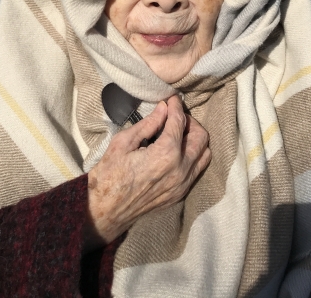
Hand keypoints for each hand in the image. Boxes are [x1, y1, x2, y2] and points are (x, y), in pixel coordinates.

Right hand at [85, 96, 209, 248]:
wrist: (106, 211)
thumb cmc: (109, 174)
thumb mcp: (123, 142)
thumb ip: (148, 124)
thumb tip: (164, 108)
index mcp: (166, 154)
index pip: (179, 121)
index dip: (176, 105)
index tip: (172, 98)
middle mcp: (180, 169)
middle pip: (200, 137)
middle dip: (190, 121)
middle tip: (175, 116)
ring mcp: (183, 184)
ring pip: (204, 154)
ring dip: (195, 139)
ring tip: (179, 133)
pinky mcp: (180, 194)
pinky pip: (197, 170)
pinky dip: (193, 156)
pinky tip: (178, 150)